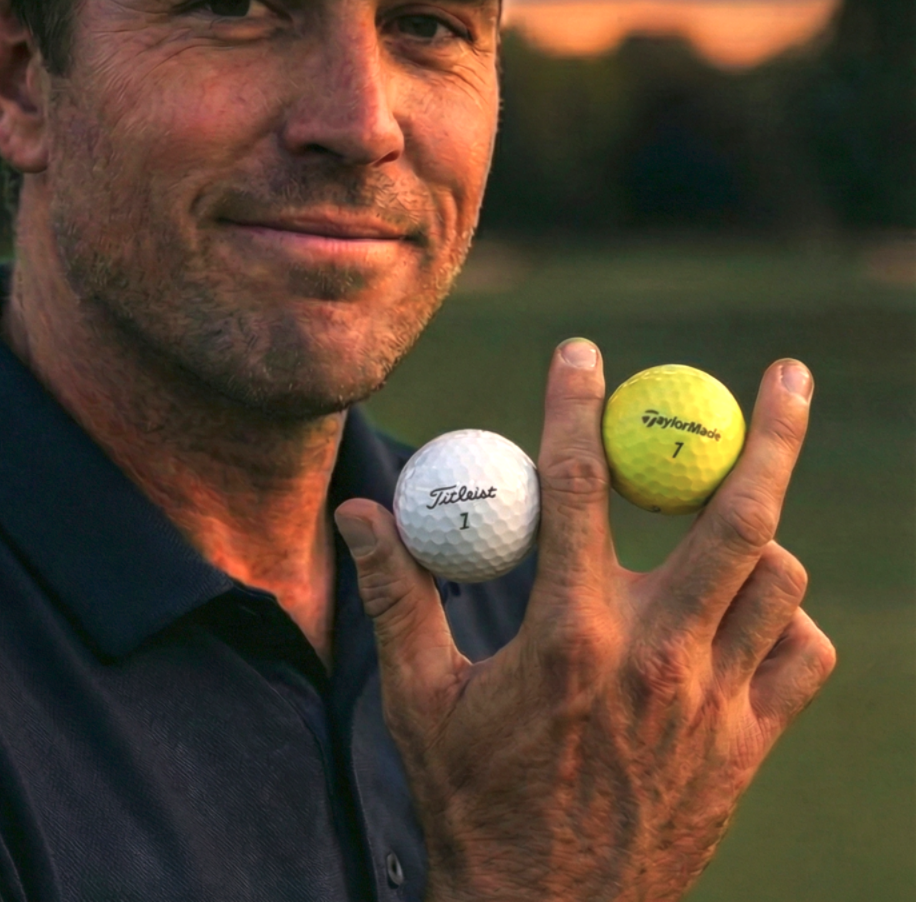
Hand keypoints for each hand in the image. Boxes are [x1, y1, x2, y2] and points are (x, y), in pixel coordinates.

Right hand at [334, 340, 835, 901]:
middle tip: (786, 374)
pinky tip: (743, 612)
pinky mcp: (746, 748)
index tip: (584, 353)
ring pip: (779, 581)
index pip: (581, 487)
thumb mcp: (418, 698)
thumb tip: (357, 512)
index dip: (577, 405)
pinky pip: (799, 656)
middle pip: (736, 518)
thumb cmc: (473, 802)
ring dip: (760, 533)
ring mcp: (714, 705)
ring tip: (726, 514)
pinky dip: (785, 618)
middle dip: (768, 434)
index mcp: (569, 635)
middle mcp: (656, 658)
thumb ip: (395, 595)